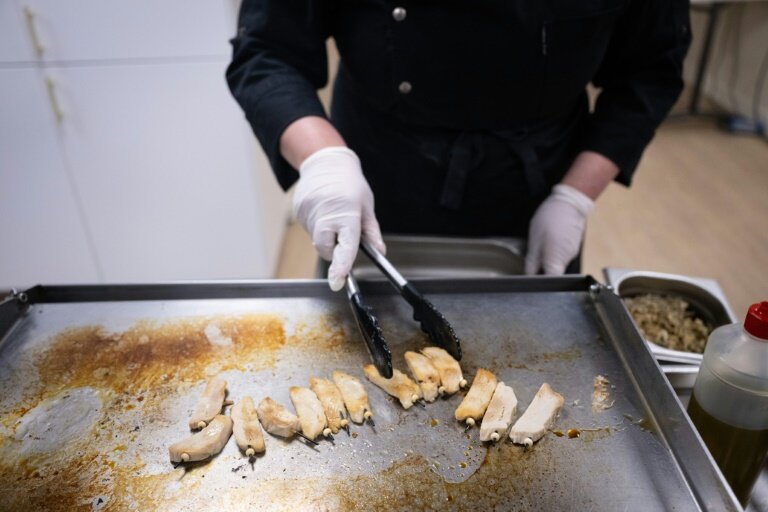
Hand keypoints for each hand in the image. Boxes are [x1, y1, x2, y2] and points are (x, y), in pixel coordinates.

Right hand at [293, 146, 384, 290]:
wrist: (326, 163)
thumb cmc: (350, 184)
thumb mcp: (366, 206)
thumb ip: (371, 232)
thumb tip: (379, 252)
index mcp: (346, 214)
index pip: (345, 246)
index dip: (342, 265)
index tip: (338, 281)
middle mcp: (325, 215)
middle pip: (325, 248)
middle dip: (333, 250)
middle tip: (342, 233)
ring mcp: (308, 213)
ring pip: (317, 239)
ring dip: (326, 235)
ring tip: (333, 212)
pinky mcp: (298, 212)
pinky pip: (309, 228)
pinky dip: (317, 226)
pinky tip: (323, 209)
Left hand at [524, 184, 593, 274]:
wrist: (571, 203)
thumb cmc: (550, 218)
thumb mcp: (535, 239)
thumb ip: (532, 260)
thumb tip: (529, 274)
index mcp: (555, 260)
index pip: (549, 281)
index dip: (539, 283)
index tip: (530, 279)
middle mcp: (566, 260)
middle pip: (553, 274)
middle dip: (542, 271)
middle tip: (531, 262)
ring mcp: (571, 254)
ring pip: (557, 264)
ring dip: (547, 260)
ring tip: (540, 247)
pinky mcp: (573, 247)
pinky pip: (561, 256)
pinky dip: (554, 252)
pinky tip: (549, 242)